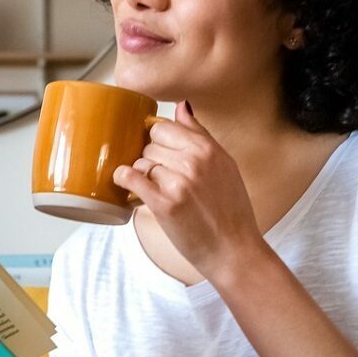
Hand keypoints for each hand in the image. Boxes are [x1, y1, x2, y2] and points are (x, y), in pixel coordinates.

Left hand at [111, 98, 263, 278]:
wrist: (234, 250)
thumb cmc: (230, 211)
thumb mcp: (225, 165)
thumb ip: (200, 134)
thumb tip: (181, 106)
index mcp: (209, 149)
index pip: (164, 126)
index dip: (155, 139)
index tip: (156, 151)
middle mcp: (194, 161)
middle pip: (150, 143)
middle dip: (149, 158)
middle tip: (158, 176)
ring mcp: (179, 181)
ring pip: (141, 161)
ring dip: (141, 174)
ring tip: (152, 188)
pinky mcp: (165, 204)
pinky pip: (132, 178)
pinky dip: (124, 179)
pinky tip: (125, 184)